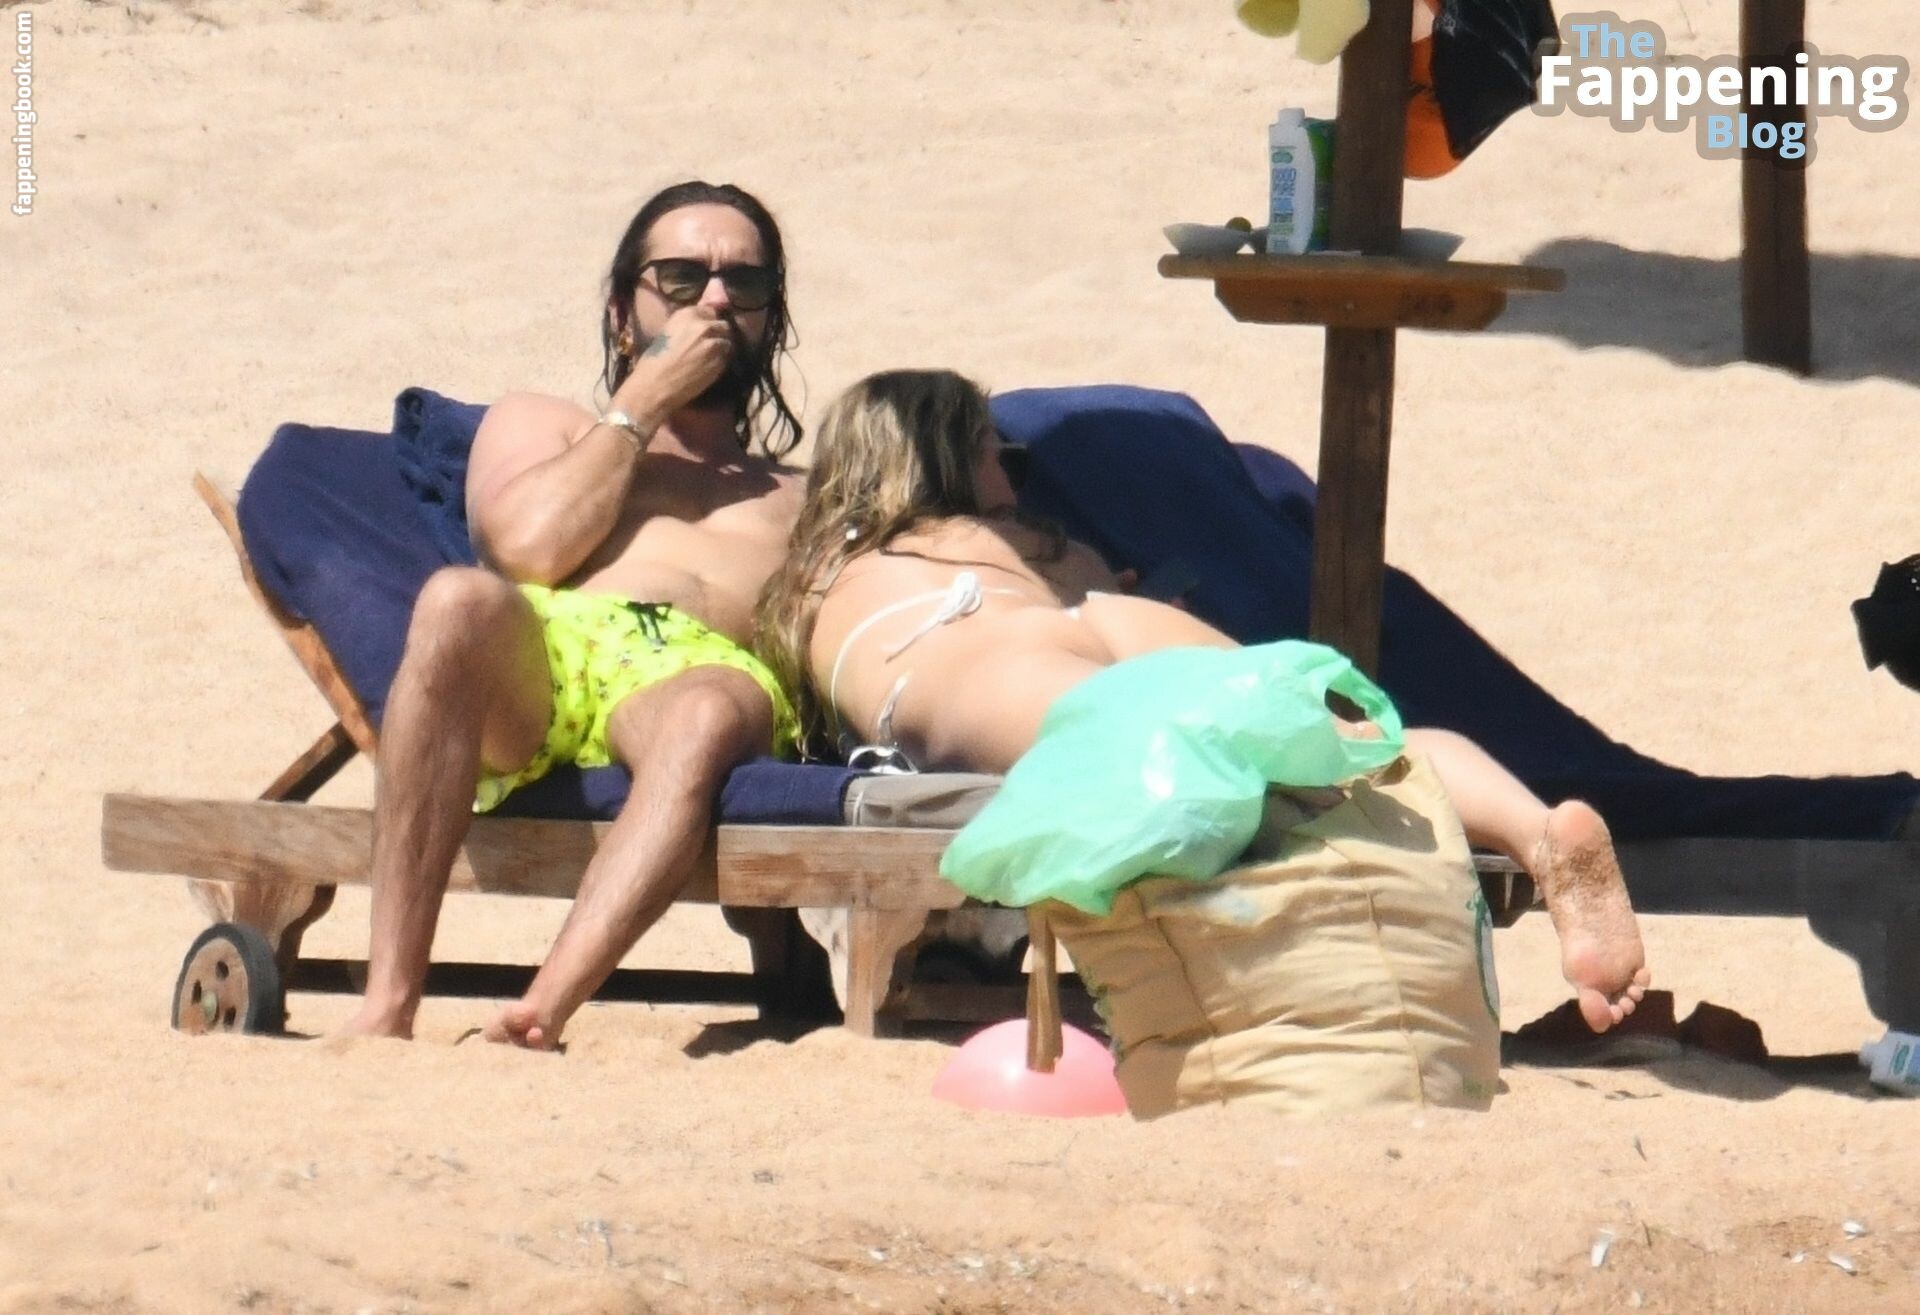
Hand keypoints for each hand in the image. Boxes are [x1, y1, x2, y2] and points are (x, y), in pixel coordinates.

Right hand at [614, 306, 733, 419]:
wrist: (656, 384)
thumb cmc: (654, 360)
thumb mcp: (669, 332)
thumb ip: (689, 323)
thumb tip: (705, 318)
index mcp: (687, 314)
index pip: (710, 311)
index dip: (708, 321)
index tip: (705, 330)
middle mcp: (703, 325)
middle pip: (723, 325)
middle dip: (718, 333)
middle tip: (709, 345)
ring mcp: (714, 343)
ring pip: (728, 341)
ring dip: (721, 348)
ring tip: (710, 357)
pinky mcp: (720, 361)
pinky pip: (727, 357)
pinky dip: (721, 361)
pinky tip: (710, 367)